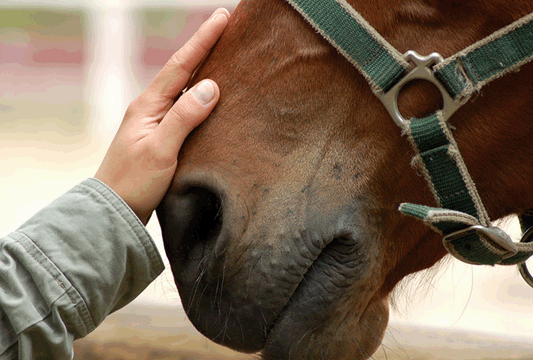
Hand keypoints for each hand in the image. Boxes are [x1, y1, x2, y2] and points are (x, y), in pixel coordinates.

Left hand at [95, 8, 229, 223]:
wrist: (114, 211)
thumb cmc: (133, 182)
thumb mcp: (160, 149)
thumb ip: (185, 117)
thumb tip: (211, 86)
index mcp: (148, 105)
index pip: (180, 66)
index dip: (202, 41)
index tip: (221, 18)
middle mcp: (151, 108)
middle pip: (183, 71)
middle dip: (204, 48)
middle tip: (226, 27)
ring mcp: (156, 123)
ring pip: (185, 89)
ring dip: (204, 70)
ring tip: (225, 56)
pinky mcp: (162, 137)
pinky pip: (186, 109)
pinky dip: (201, 97)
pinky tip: (213, 98)